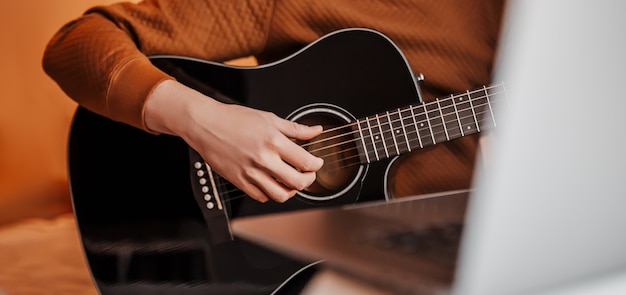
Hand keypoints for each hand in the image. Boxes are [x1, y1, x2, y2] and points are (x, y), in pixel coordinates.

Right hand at [145, 80, 323, 202]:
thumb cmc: (235, 119)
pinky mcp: (239, 181)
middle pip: (297, 182)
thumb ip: (295, 129)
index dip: (316, 165)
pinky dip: (271, 193)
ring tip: (291, 182)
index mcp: (273, 141)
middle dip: (308, 180)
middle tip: (308, 175)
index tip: (316, 163)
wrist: (206, 125)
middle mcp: (263, 159)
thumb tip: (316, 131)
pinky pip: (261, 197)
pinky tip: (272, 183)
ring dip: (291, 191)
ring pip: (280, 195)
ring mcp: (251, 173)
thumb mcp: (269, 118)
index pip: (306, 162)